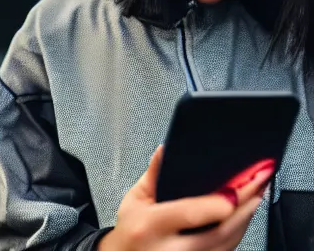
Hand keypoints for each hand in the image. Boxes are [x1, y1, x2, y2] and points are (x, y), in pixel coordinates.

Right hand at [98, 146, 273, 250]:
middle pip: (219, 231)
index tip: (233, 189)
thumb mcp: (135, 199)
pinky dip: (238, 232)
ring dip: (246, 218)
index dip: (215, 203)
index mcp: (152, 226)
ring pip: (227, 244)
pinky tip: (245, 214)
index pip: (189, 214)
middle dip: (243, 205)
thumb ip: (153, 174)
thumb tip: (166, 150)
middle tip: (259, 181)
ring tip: (258, 191)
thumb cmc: (131, 231)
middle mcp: (171, 250)